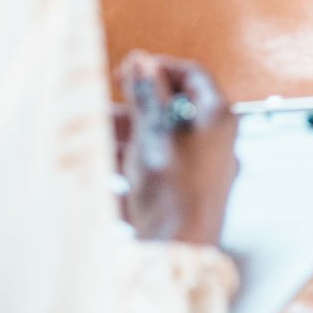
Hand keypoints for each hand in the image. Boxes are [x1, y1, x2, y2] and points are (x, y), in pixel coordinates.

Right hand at [117, 51, 237, 246]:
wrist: (176, 250)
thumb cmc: (173, 188)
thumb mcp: (154, 132)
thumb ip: (147, 95)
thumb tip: (141, 61)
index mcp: (218, 118)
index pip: (193, 76)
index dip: (159, 68)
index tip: (129, 70)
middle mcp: (214, 142)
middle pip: (172, 109)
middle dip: (133, 106)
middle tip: (104, 104)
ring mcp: (198, 170)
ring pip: (157, 140)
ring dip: (124, 135)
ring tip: (94, 135)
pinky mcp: (180, 195)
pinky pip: (153, 169)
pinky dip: (127, 163)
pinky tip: (102, 166)